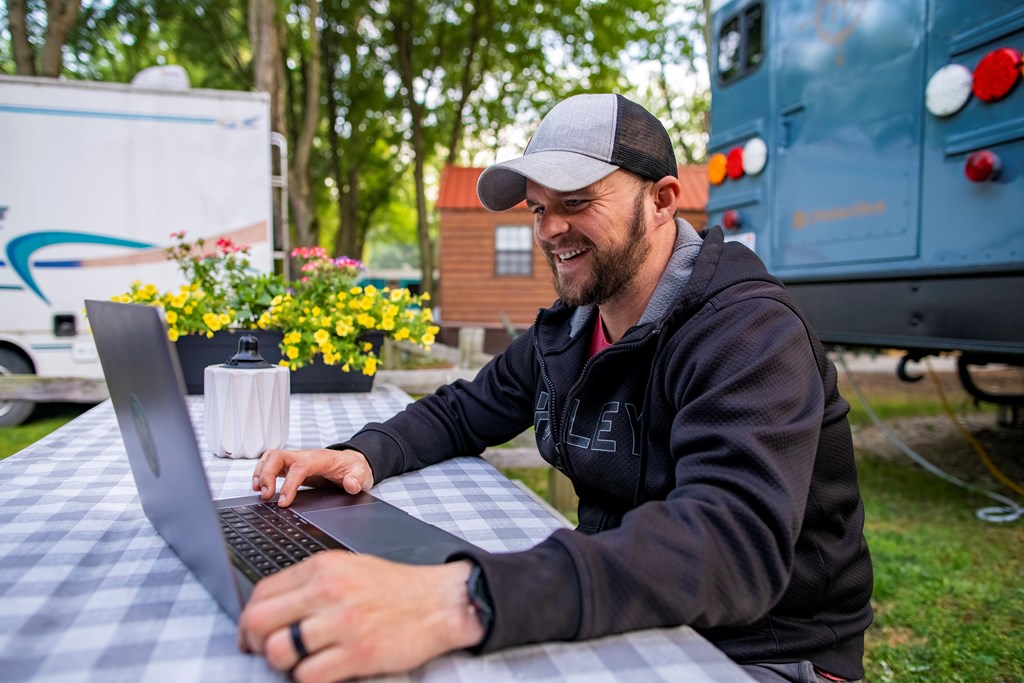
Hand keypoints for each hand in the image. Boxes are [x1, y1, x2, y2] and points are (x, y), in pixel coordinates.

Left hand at [238, 553, 485, 681]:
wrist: (441, 602)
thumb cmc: (396, 588)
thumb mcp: (350, 568)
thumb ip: (311, 584)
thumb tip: (272, 609)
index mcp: (323, 567)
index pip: (262, 592)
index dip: (248, 620)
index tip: (251, 634)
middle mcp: (328, 591)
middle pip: (259, 621)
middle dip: (253, 642)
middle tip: (264, 652)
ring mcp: (342, 623)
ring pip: (279, 651)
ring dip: (282, 663)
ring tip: (299, 661)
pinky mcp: (357, 653)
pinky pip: (307, 676)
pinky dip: (307, 679)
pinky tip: (323, 670)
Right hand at [253, 448, 373, 506]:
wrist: (352, 463)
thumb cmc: (354, 468)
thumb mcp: (362, 474)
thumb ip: (357, 479)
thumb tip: (351, 485)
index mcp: (321, 459)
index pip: (300, 467)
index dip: (289, 484)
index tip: (284, 502)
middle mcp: (305, 456)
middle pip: (278, 456)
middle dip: (267, 474)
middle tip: (265, 495)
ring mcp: (296, 459)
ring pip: (271, 457)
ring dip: (261, 472)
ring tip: (259, 491)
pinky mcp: (291, 465)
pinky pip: (271, 464)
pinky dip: (261, 473)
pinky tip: (260, 487)